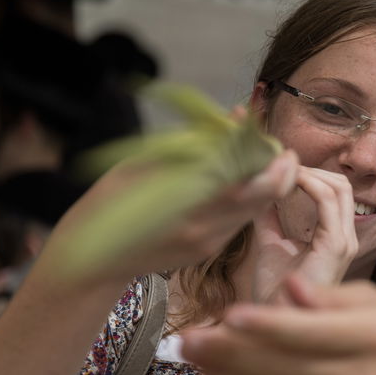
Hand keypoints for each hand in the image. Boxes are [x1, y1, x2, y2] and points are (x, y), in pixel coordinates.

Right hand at [42, 148, 299, 286]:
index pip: (246, 185)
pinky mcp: (206, 251)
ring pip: (254, 212)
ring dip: (265, 186)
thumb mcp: (142, 163)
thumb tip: (232, 119)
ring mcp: (207, 244)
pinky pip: (237, 222)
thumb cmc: (111, 200)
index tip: (278, 145)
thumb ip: (190, 145)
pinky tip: (237, 181)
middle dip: (280, 174)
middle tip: (282, 151)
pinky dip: (245, 199)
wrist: (93, 256)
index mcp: (186, 205)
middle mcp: (203, 229)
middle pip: (261, 200)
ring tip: (260, 160)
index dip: (271, 164)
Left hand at [250, 167, 358, 302]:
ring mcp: (344, 242)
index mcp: (335, 239)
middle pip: (341, 185)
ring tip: (281, 172)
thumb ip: (270, 219)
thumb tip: (261, 190)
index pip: (334, 193)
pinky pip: (328, 201)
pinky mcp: (335, 246)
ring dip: (308, 173)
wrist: (272, 323)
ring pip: (338, 188)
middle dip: (310, 170)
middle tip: (280, 168)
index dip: (310, 175)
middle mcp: (346, 239)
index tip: (281, 169)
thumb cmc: (274, 293)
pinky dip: (307, 184)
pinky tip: (284, 184)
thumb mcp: (271, 245)